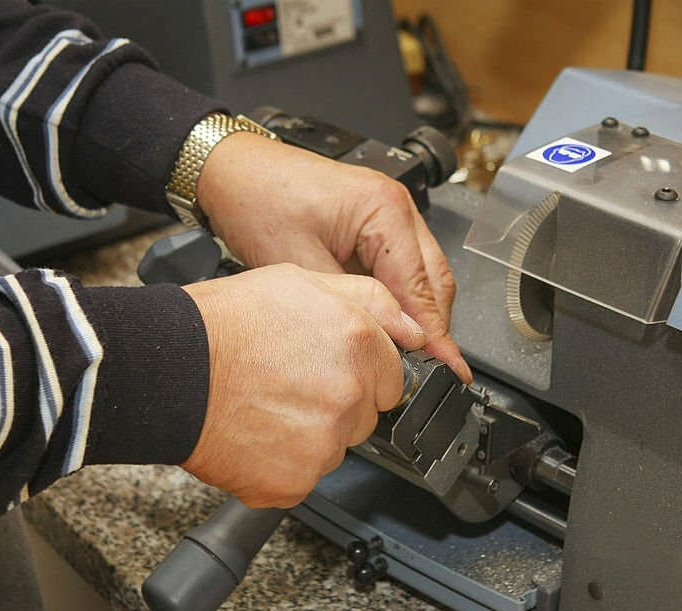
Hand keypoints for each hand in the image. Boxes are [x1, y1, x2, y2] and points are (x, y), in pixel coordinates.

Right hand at [182, 263, 425, 507]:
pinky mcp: (294, 481)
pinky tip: (252, 434)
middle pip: (363, 416)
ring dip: (307, 435)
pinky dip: (279, 465)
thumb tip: (411, 328)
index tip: (327, 370)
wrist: (168, 369)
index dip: (359, 373)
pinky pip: (300, 478)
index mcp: (358, 344)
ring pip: (332, 448)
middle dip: (335, 404)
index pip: (392, 379)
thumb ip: (368, 301)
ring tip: (263, 406)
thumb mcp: (298, 281)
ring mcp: (323, 443)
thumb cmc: (222, 324)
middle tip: (287, 384)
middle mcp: (349, 395)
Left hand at [196, 132, 471, 383]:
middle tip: (435, 368)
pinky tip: (391, 321)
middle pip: (435, 279)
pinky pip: (403, 263)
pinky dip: (401, 294)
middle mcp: (396, 205)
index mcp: (384, 209)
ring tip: (414, 352)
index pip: (421, 286)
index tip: (449, 366)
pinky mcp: (375, 219)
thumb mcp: (302, 265)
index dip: (434, 333)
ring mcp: (389, 210)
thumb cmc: (257, 201)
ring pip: (424, 272)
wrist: (232, 170)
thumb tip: (387, 339)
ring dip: (420, 311)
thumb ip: (352, 305)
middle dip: (435, 325)